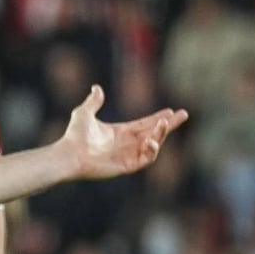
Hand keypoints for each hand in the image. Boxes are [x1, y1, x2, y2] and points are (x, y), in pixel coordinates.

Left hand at [60, 84, 187, 179]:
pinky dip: (152, 150)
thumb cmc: (74, 135)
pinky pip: (146, 158)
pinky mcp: (127, 165)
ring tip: (165, 123)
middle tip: (184, 114)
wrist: (70, 153)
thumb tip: (97, 87)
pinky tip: (152, 140)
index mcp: (120, 132)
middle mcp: (127, 143)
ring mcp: (128, 155)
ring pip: (153, 144)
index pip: (144, 124)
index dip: (157, 118)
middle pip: (154, 132)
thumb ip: (93, 101)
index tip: (171, 110)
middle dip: (169, 124)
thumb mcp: (84, 113)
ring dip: (161, 134)